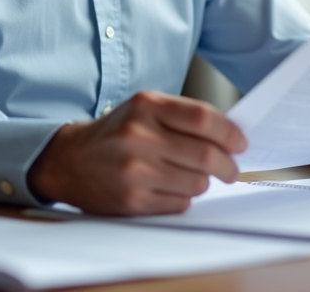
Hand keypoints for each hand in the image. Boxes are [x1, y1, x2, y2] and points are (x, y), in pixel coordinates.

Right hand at [27, 90, 246, 214]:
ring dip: (204, 182)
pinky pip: (180, 203)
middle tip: (231, 169)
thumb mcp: (144, 109)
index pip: (203, 119)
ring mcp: (134, 170)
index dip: (229, 133)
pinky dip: (184, 197)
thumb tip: (230, 136)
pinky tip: (171, 187)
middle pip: (205, 155)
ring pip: (196, 183)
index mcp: (145, 106)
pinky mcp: (132, 200)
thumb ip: (182, 117)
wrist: (69, 161)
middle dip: (227, 165)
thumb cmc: (115, 133)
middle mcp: (139, 136)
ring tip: (194, 176)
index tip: (240, 143)